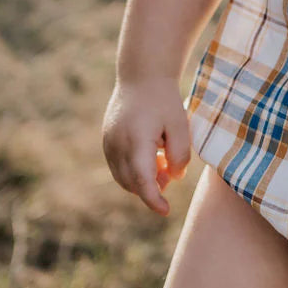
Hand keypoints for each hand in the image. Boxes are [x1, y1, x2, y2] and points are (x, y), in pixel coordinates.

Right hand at [102, 79, 190, 214]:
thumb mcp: (180, 126)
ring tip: (162, 164)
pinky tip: (151, 157)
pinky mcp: (106, 140)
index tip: (165, 211)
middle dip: (151, 188)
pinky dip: (133, 170)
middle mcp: (117, 144)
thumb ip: (180, 155)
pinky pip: (117, 166)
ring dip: (141, 180)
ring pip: (122, 177)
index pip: (142, 180)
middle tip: (170, 175)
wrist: (141, 76)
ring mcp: (108, 142)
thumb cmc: (164, 100)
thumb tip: (174, 178)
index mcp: (136, 141)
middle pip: (131, 182)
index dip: (153, 200)